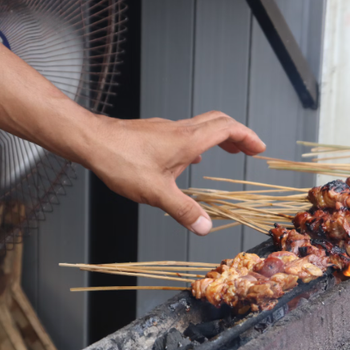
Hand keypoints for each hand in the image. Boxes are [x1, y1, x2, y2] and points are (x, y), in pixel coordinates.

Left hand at [86, 111, 265, 234]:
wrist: (91, 141)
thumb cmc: (121, 161)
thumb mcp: (156, 192)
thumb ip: (184, 211)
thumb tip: (205, 227)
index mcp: (188, 141)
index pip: (228, 129)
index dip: (247, 137)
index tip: (259, 147)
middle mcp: (180, 130)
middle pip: (219, 122)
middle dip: (239, 135)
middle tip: (249, 149)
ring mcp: (166, 129)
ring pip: (201, 126)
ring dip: (220, 137)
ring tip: (228, 152)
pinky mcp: (153, 133)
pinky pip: (185, 132)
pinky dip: (199, 142)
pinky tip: (190, 159)